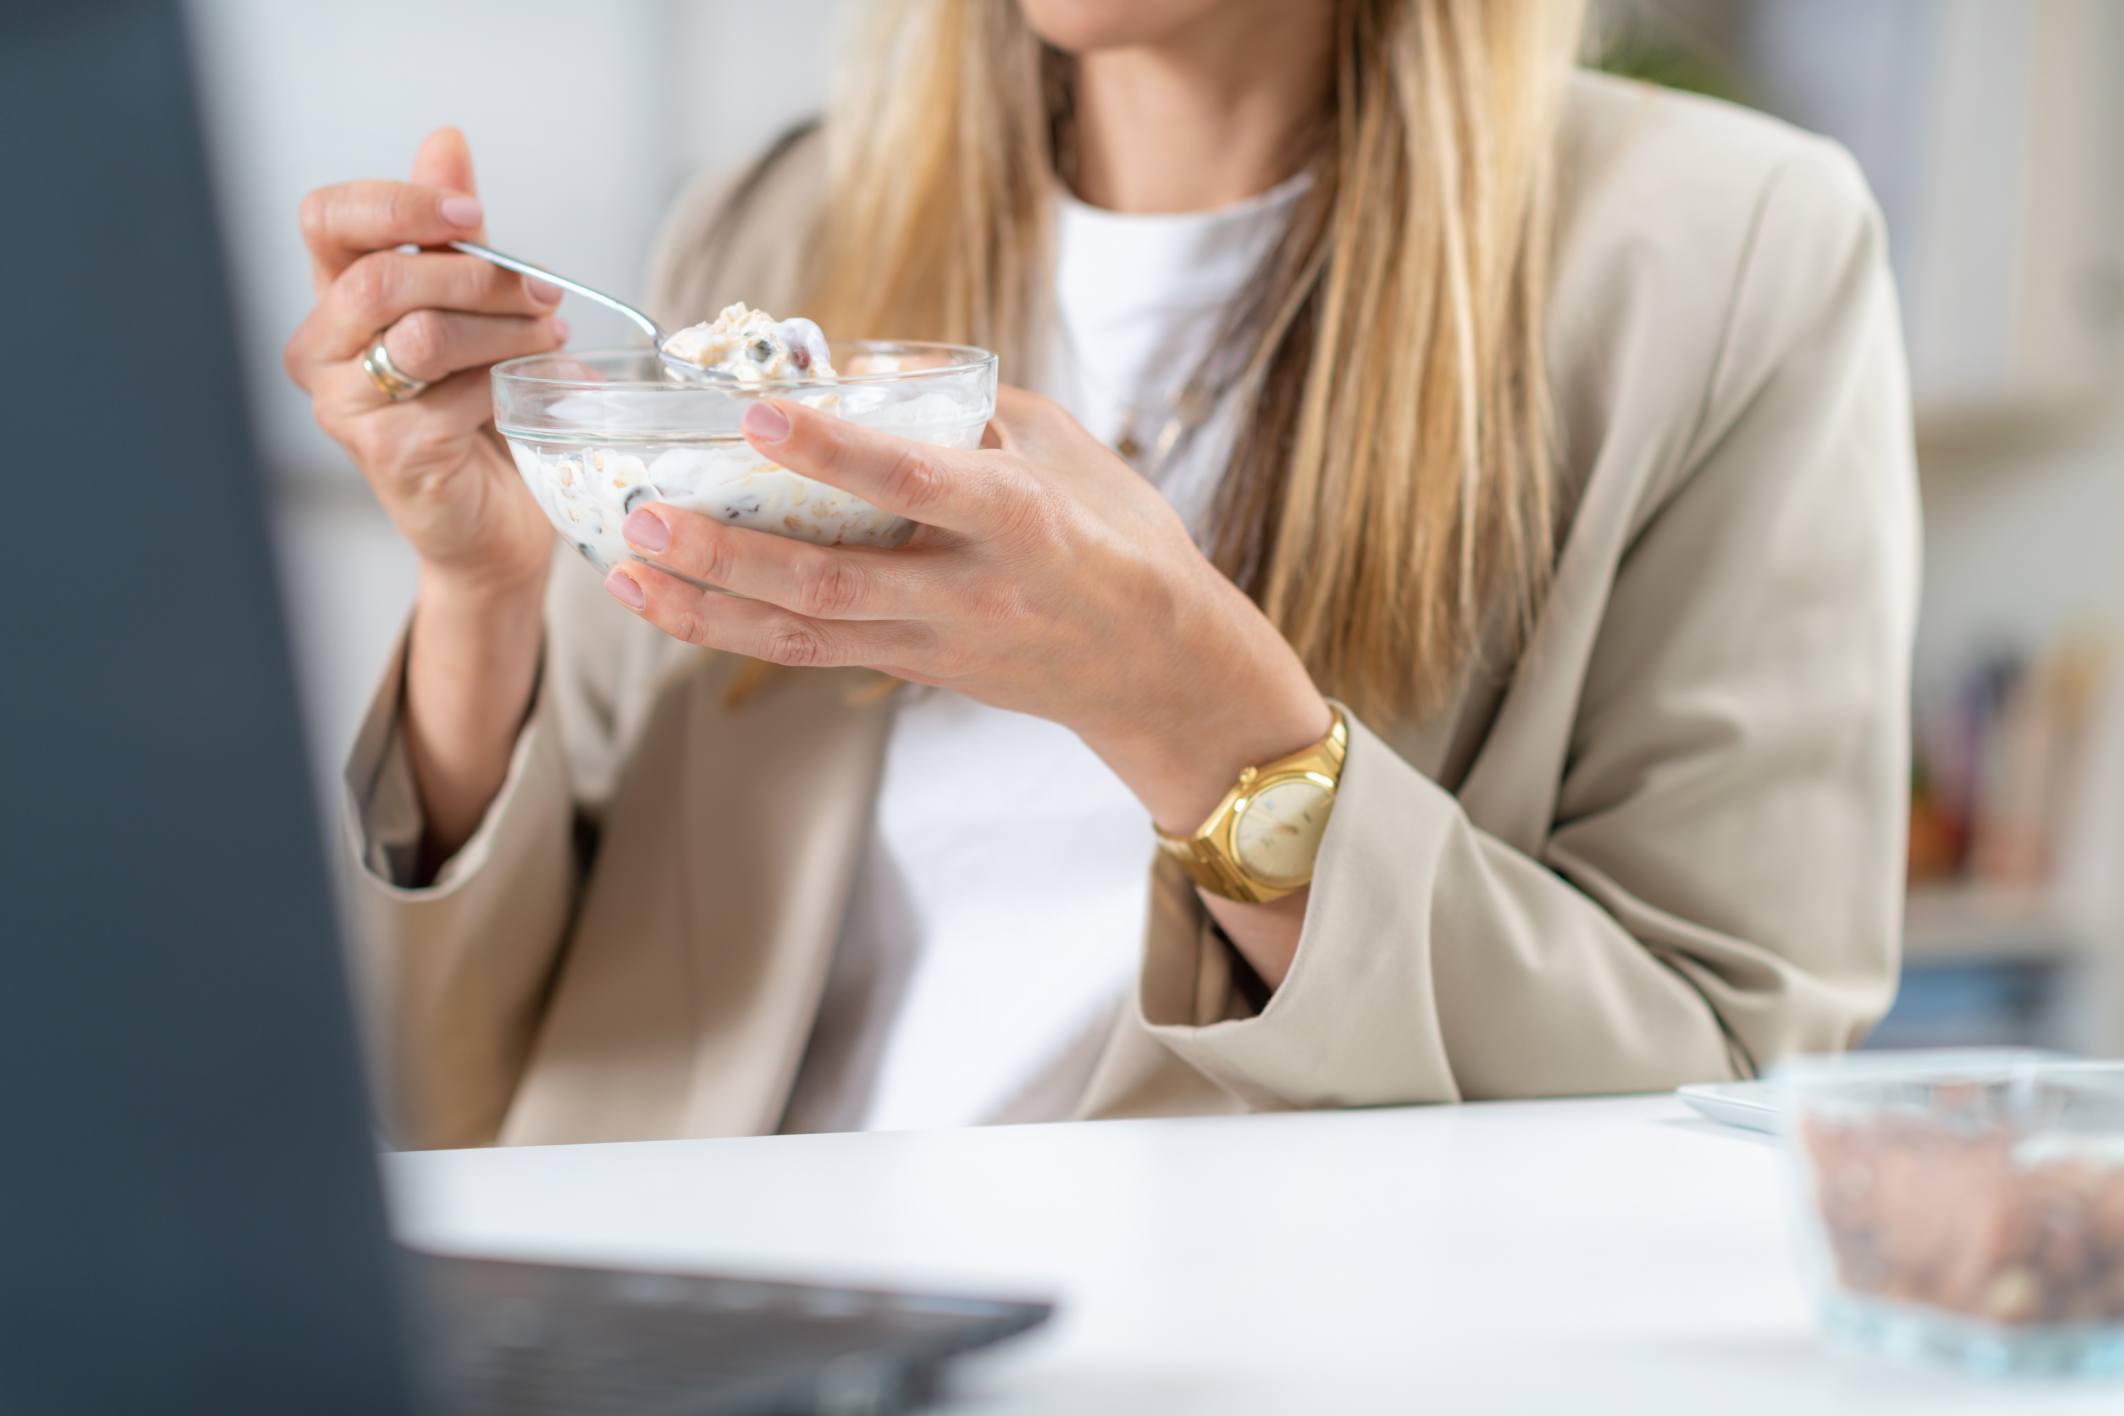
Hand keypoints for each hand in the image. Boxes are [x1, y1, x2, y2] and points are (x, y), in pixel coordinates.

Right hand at [282, 127, 563, 605]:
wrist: (501, 520)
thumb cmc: (483, 410)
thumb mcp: (474, 307)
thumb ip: (455, 234)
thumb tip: (446, 141)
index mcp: (335, 297)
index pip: (327, 217)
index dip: (400, 203)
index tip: (475, 217)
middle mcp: (322, 349)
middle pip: (384, 275)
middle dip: (480, 277)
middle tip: (546, 293)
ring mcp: (345, 406)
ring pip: (423, 335)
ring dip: (505, 330)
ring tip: (551, 339)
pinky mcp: (386, 453)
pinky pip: (455, 395)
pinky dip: (512, 386)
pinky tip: (545, 394)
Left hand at [601, 388, 1331, 832]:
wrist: (1160, 671)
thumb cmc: (1122, 541)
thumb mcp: (1068, 449)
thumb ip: (969, 406)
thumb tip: (862, 365)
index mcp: (1019, 522)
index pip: (914, 483)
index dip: (832, 450)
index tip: (757, 412)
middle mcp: (968, 592)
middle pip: (830, 580)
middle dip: (729, 551)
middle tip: (645, 510)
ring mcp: (936, 645)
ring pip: (803, 634)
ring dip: (707, 605)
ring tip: (627, 568)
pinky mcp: (915, 671)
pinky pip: (810, 652)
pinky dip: (733, 628)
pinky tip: (671, 601)